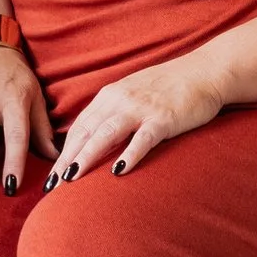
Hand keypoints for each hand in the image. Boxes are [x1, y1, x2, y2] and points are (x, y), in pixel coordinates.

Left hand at [45, 54, 227, 183]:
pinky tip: (119, 171)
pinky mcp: (163, 118)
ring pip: (106, 134)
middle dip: (66, 159)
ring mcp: (141, 108)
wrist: (205, 71)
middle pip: (86, 133)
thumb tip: (92, 141)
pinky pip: (143, 138)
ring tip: (72, 178)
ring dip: (87, 156)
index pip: (79, 127)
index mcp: (109, 96)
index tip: (50, 175)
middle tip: (52, 185)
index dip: (62, 151)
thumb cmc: (169, 88)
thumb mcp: (132, 95)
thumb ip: (112, 113)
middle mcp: (120, 100)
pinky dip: (130, 154)